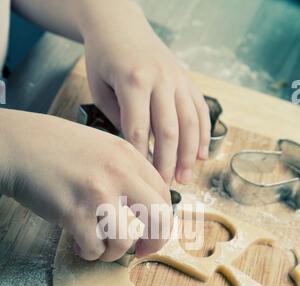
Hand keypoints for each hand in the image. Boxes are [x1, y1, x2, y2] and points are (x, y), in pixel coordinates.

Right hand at [0, 109, 171, 260]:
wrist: (17, 145)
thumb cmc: (56, 148)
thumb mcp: (101, 147)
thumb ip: (126, 170)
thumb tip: (144, 204)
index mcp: (128, 155)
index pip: (164, 193)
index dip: (163, 218)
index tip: (153, 230)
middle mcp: (118, 173)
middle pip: (159, 218)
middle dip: (156, 242)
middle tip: (142, 251)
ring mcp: (97, 193)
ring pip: (125, 241)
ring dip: (113, 252)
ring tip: (100, 246)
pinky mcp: (74, 213)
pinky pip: (95, 248)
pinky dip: (90, 253)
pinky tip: (81, 244)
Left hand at [82, 0, 210, 184]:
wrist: (120, 25)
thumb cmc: (104, 59)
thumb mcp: (100, 88)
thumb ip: (120, 119)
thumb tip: (138, 151)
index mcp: (133, 80)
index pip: (138, 130)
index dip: (139, 159)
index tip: (138, 180)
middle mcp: (161, 78)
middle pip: (168, 131)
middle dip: (166, 164)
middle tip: (163, 188)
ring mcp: (178, 79)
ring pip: (190, 124)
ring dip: (189, 155)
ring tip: (184, 179)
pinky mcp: (188, 80)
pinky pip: (201, 110)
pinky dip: (203, 135)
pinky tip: (202, 155)